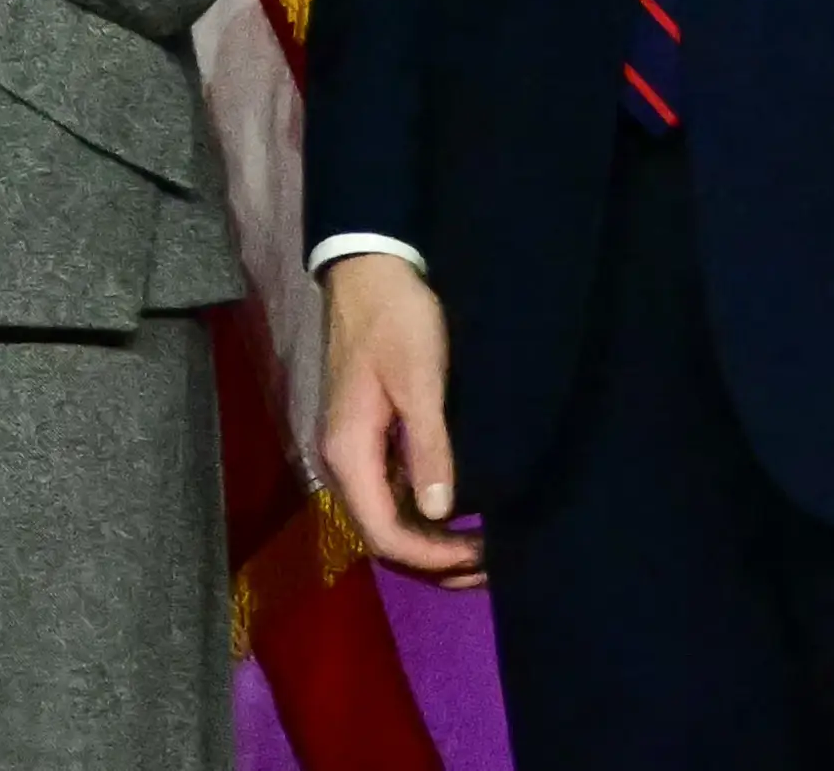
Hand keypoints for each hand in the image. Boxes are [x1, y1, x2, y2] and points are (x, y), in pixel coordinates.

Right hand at [319, 252, 484, 585]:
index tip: (483, 554)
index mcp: (349, 453)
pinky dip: (423, 518)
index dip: (433, 558)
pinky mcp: (367, 438)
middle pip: (381, 539)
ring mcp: (352, 451)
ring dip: (430, 544)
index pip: (384, 536)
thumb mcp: (420, 380)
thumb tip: (440, 513)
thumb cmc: (397, 320)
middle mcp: (342, 462)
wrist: (369, 270)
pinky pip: (391, 497)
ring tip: (482, 546)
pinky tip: (459, 513)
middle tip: (491, 562)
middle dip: (434, 562)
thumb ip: (429, 447)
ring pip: (386, 521)